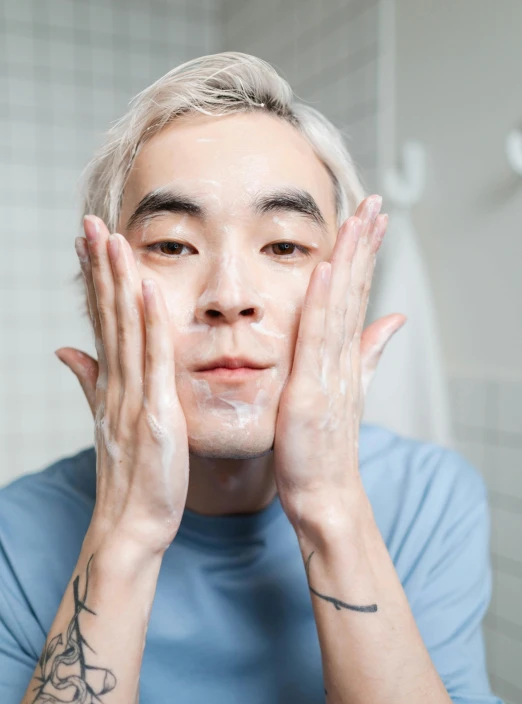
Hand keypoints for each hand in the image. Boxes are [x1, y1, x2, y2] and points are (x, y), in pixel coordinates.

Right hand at [55, 216, 188, 554]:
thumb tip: (67, 350)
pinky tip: (147, 289)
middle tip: (91, 221)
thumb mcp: (110, 423)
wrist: (131, 525)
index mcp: (110, 385)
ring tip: (110, 238)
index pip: (101, 322)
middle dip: (99, 267)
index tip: (88, 243)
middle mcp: (116, 385)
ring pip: (125, 329)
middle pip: (107, 316)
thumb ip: (90, 383)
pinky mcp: (153, 415)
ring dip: (117, 282)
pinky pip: (153, 361)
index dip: (94, 281)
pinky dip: (150, 324)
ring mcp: (131, 398)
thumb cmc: (131, 477)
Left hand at [273, 195, 406, 532]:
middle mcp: (342, 359)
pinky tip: (326, 267)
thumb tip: (390, 321)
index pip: (358, 296)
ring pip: (342, 306)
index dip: (367, 255)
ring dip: (352, 260)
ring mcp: (330, 373)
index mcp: (344, 358)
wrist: (324, 494)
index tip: (372, 218)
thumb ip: (367, 353)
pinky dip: (323, 303)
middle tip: (374, 201)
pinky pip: (317, 339)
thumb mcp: (346, 392)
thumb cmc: (325, 448)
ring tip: (360, 218)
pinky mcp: (312, 391)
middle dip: (365, 245)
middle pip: (356, 292)